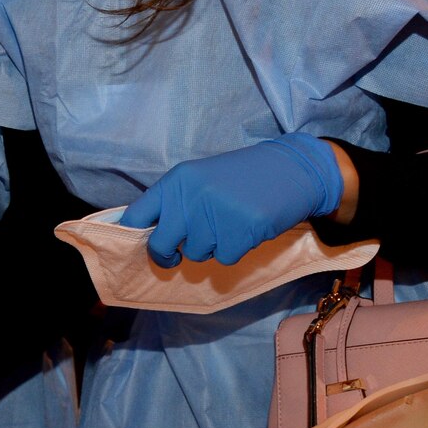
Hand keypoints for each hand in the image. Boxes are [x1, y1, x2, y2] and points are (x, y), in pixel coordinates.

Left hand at [117, 132, 342, 266]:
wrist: (292, 169)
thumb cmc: (242, 177)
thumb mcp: (200, 179)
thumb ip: (175, 202)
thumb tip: (148, 232)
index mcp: (176, 181)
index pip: (137, 216)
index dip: (134, 235)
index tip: (141, 244)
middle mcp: (190, 197)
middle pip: (160, 244)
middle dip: (168, 255)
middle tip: (176, 256)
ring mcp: (215, 216)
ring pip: (196, 254)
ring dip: (210, 248)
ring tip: (227, 225)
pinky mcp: (240, 232)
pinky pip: (224, 258)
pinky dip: (234, 250)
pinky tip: (244, 230)